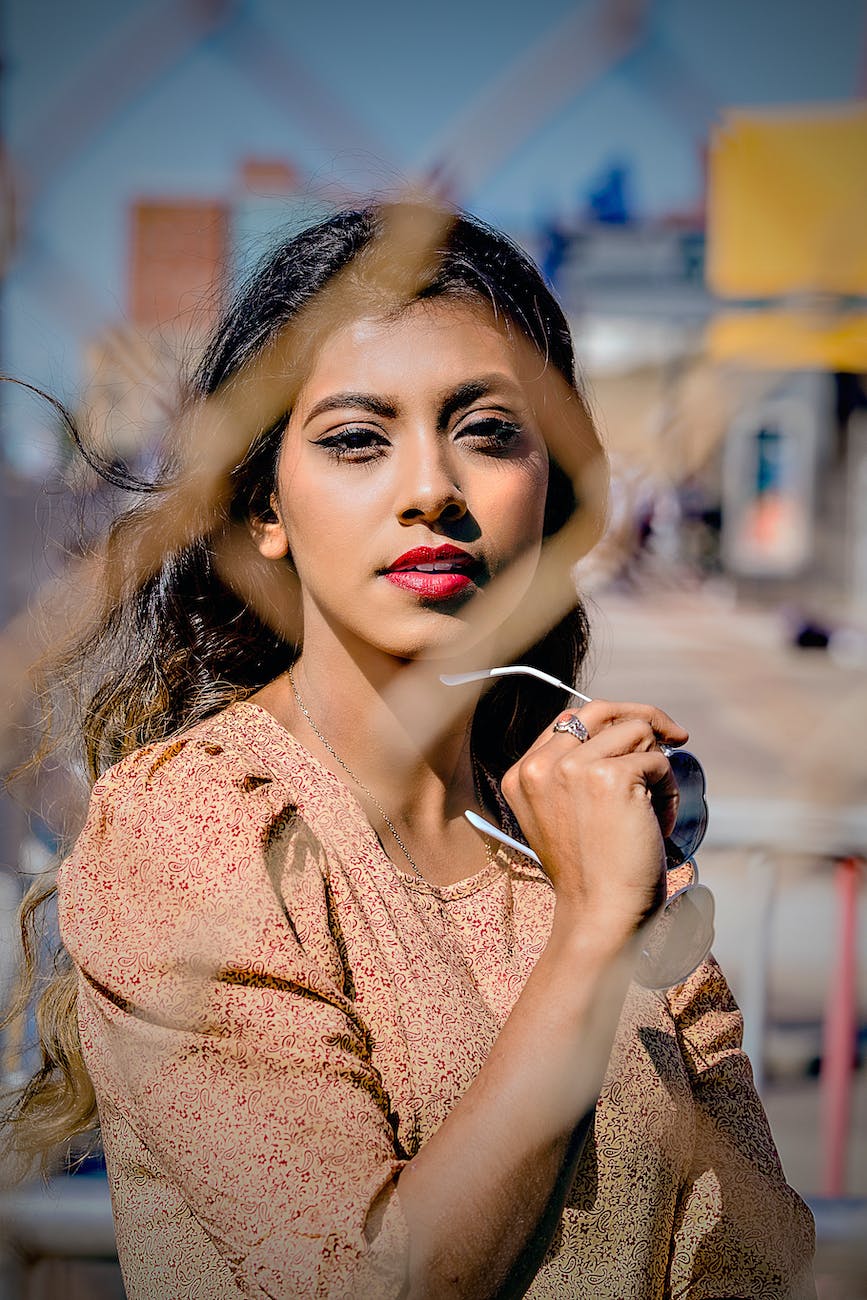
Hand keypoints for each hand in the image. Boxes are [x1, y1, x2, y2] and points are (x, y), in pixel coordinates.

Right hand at [501, 700, 688, 944]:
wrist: (599, 914)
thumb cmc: (591, 873)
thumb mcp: (562, 815)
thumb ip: (572, 772)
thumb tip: (626, 730)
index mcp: (522, 774)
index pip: (569, 720)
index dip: (611, 722)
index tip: (643, 735)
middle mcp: (541, 766)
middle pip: (601, 710)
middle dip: (644, 716)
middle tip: (676, 735)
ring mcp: (572, 768)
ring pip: (636, 732)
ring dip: (658, 767)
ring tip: (658, 809)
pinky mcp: (609, 777)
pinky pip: (658, 761)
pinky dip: (669, 790)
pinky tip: (660, 823)